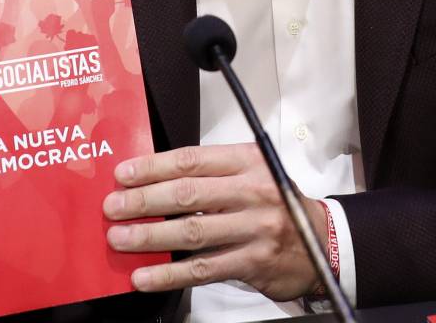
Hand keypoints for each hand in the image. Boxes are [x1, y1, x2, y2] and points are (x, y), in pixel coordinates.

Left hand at [102, 143, 323, 301]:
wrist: (322, 243)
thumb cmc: (276, 205)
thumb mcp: (252, 175)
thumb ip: (212, 176)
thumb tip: (154, 182)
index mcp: (248, 162)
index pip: (192, 160)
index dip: (153, 167)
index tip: (124, 174)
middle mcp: (252, 191)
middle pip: (187, 194)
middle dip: (143, 201)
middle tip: (113, 207)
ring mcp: (254, 228)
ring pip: (191, 231)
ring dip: (149, 236)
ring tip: (119, 238)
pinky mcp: (252, 262)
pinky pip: (203, 269)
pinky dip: (169, 273)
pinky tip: (144, 275)